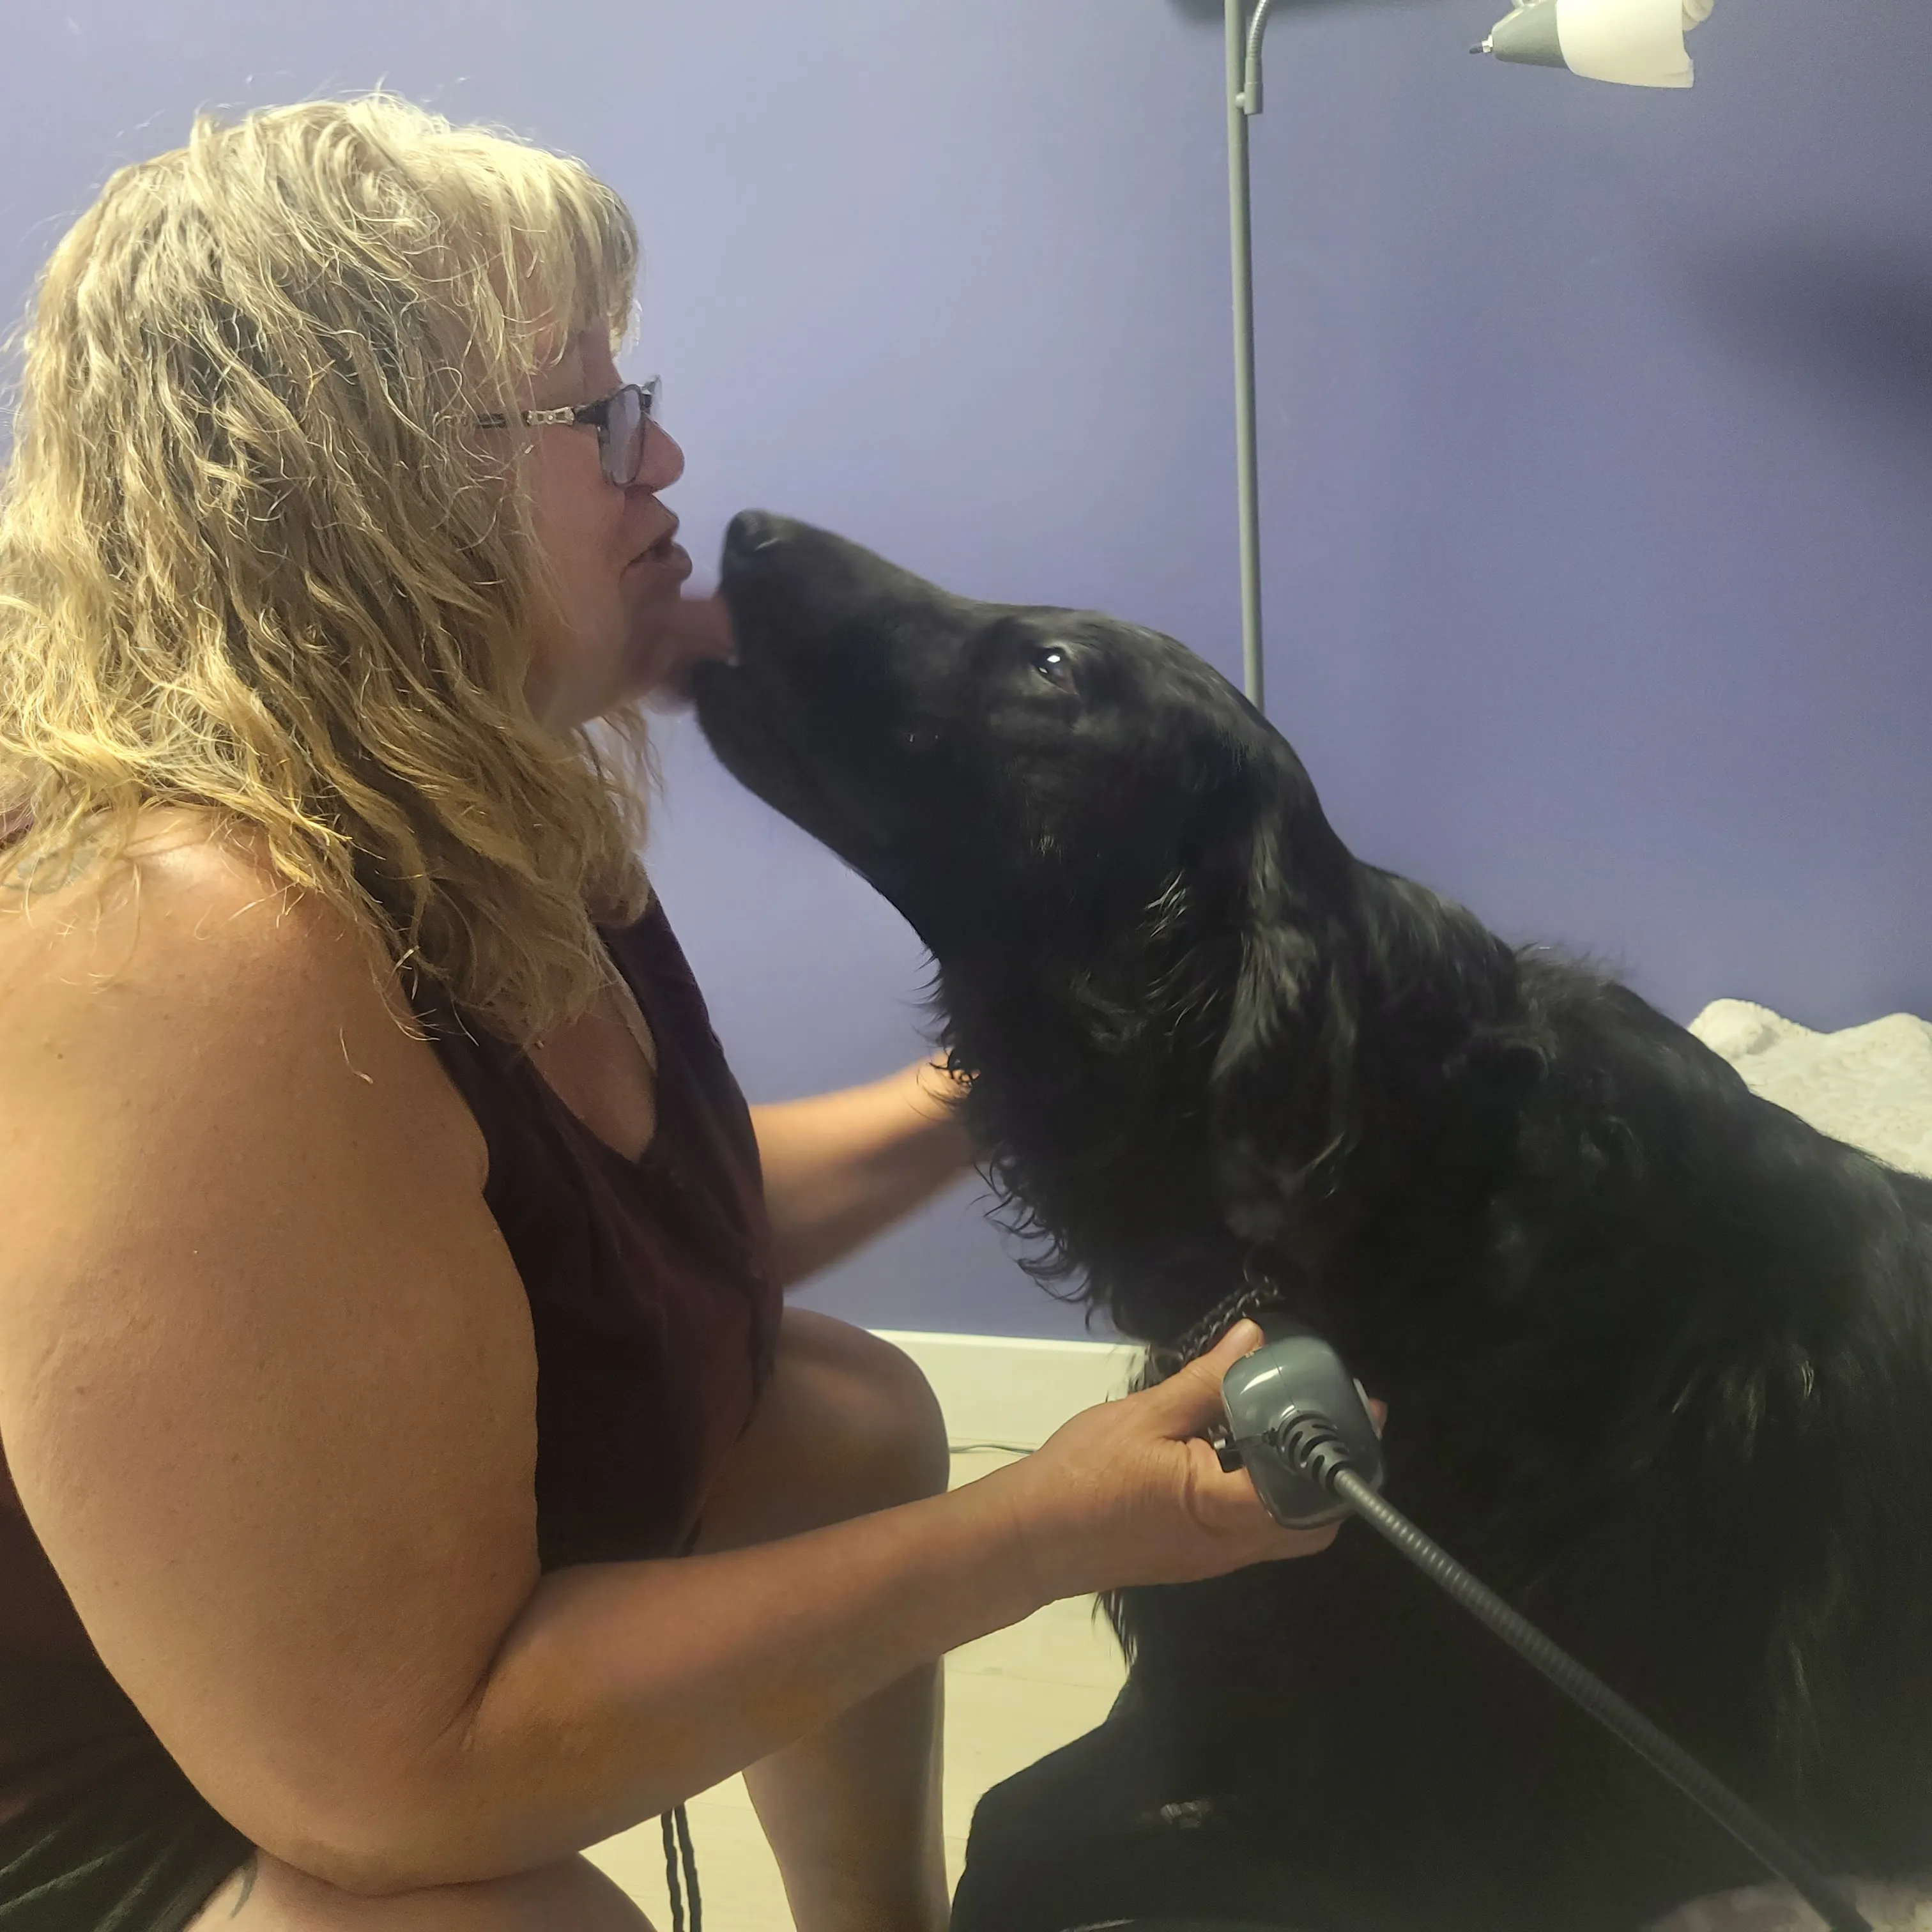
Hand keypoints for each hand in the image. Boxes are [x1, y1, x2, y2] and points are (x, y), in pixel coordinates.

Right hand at [990, 1320, 1383, 1604]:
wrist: (1028, 1538)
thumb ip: (1207, 1382)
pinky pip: (1254, 1528)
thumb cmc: (1083, 1473)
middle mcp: (1232, 1545)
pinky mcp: (1197, 1555)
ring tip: (1297, 1424)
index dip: (1340, 1452)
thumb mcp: (1145, 1415)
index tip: (1362, 1409)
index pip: (1310, 1492)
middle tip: (1336, 1416)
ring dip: (1302, 1482)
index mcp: (1223, 1509)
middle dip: (1333, 1473)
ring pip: (1286, 1529)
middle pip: (1312, 1525)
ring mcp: (1215, 1557)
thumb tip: (1256, 1340)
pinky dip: (1268, 1491)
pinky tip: (1249, 1448)